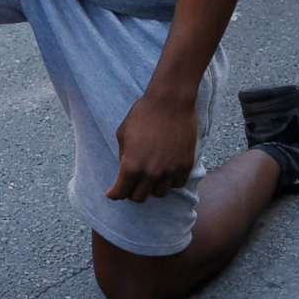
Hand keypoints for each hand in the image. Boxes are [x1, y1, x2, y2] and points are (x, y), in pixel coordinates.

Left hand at [105, 88, 199, 202]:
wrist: (170, 101)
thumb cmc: (143, 113)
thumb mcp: (123, 133)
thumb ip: (122, 155)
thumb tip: (125, 168)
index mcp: (132, 165)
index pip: (121, 192)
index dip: (114, 194)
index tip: (112, 193)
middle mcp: (151, 173)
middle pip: (139, 197)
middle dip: (132, 192)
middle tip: (131, 185)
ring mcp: (170, 170)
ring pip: (159, 194)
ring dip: (152, 188)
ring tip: (150, 178)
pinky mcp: (185, 165)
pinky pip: (177, 185)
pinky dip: (170, 182)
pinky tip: (166, 173)